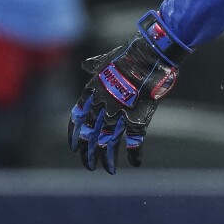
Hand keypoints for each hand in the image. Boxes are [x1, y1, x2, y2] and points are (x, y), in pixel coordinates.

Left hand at [69, 11, 189, 172]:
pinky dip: (135, 154)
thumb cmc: (128, 54)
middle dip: (88, 152)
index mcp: (93, 92)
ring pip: (108, 142)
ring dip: (106, 158)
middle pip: (90, 134)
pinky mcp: (139, 118)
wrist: (149, 54)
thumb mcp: (106, 59)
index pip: (77, 118)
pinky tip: (135, 163)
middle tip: (88, 164)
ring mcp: (120, 114)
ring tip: (105, 169)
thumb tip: (85, 65)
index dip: (75, 134)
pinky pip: (135, 142)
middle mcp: (103, 106)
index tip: (74, 146)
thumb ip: (94, 65)